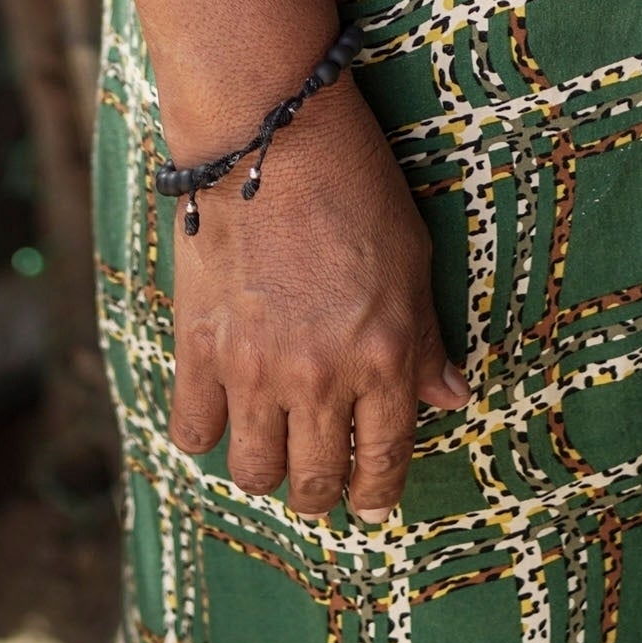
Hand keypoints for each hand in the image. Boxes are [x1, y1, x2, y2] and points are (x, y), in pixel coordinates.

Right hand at [160, 78, 468, 522]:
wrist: (271, 135)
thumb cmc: (356, 186)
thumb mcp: (415, 259)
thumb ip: (427, 339)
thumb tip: (449, 395)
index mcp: (383, 356)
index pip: (383, 458)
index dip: (378, 494)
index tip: (373, 507)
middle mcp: (319, 376)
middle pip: (315, 482)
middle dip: (322, 494)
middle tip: (320, 483)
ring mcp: (253, 368)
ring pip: (254, 472)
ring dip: (266, 472)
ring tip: (272, 452)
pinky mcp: (197, 348)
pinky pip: (192, 430)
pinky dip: (204, 433)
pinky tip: (218, 416)